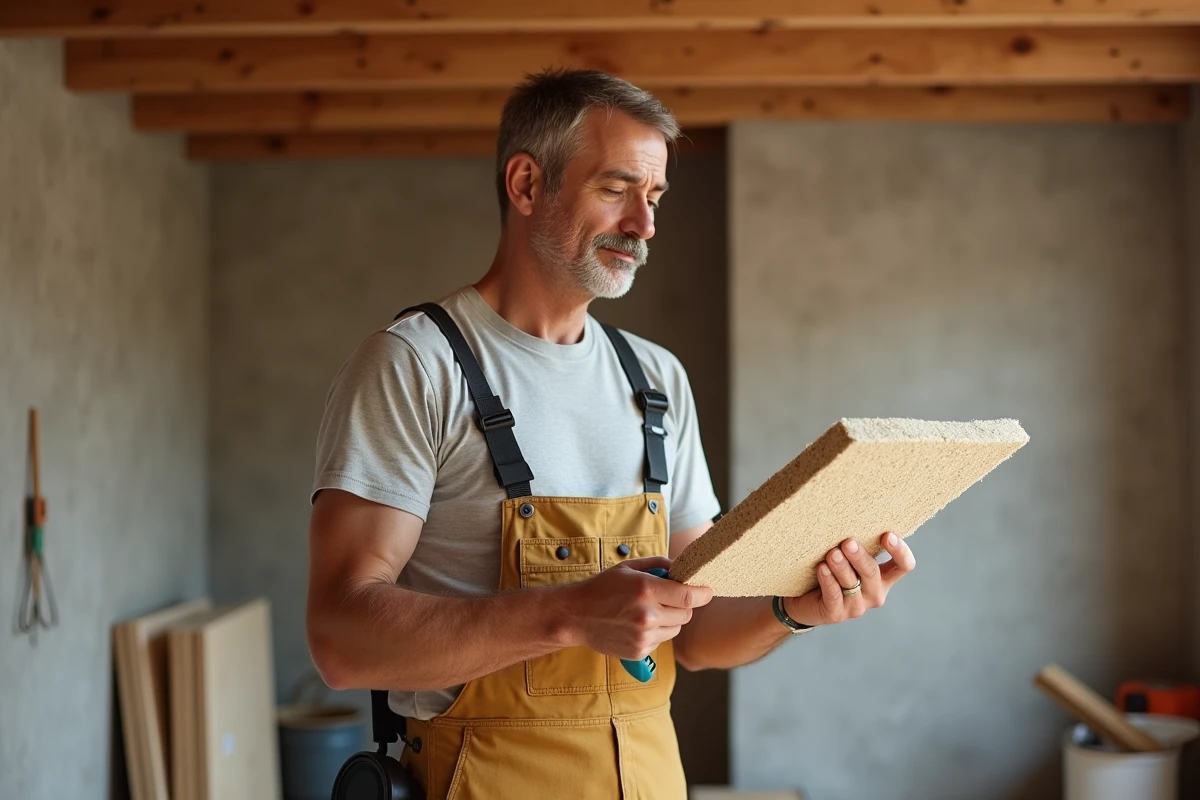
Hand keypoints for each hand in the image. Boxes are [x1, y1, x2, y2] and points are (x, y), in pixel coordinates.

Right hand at [563, 556, 712, 659]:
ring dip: (670, 619)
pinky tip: (638, 625)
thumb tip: (683, 569)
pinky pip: (662, 641)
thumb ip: (659, 564)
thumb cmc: (602, 588)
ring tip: (649, 611)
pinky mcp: (640, 651)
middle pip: (686, 614)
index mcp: (645, 589)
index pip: (688, 596)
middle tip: (670, 599)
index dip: (703, 594)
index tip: (707, 591)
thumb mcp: (628, 567)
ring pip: (676, 628)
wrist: (576, 616)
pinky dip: (657, 633)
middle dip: (683, 605)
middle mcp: (647, 614)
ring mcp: (643, 636)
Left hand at [783, 533, 915, 627]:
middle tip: (848, 542)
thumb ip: (856, 545)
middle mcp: (874, 593)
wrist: (806, 601)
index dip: (900, 551)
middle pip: (872, 573)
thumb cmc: (832, 572)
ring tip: (832, 553)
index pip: (904, 566)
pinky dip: (828, 580)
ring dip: (841, 566)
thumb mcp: (849, 559)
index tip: (887, 534)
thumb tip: (853, 513)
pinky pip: (833, 595)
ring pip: (851, 583)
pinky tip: (822, 568)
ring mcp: (856, 606)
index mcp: (883, 578)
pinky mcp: (836, 614)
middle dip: (860, 557)